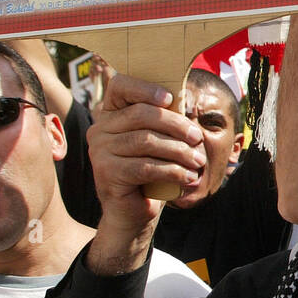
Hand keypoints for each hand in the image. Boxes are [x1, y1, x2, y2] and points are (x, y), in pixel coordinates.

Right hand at [87, 72, 204, 234]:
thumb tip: (188, 102)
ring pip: (146, 141)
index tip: (170, 99)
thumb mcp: (158, 142)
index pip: (120, 87)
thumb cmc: (150, 173)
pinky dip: (172, 171)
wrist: (133, 211)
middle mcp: (99, 129)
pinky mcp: (107, 173)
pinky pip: (145, 167)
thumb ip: (164, 121)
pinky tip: (188, 177)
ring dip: (179, 151)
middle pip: (140, 115)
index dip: (145, 88)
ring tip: (198, 161)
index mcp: (110, 114)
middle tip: (197, 139)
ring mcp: (100, 151)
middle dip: (176, 125)